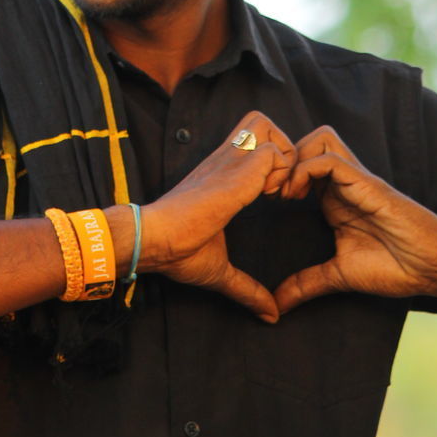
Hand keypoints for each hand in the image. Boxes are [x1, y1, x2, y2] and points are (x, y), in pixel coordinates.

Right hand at [141, 112, 295, 322]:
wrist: (154, 239)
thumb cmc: (178, 249)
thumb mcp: (219, 267)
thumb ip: (247, 288)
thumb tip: (269, 315)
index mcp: (222, 175)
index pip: (254, 140)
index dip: (274, 163)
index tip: (277, 197)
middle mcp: (225, 160)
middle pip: (262, 121)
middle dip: (282, 147)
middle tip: (281, 186)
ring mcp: (228, 163)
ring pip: (268, 129)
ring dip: (282, 157)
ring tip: (276, 191)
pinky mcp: (233, 174)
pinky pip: (270, 153)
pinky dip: (279, 172)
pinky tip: (269, 198)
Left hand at [274, 126, 436, 314]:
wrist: (433, 267)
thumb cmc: (394, 267)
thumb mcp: (338, 275)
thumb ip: (306, 284)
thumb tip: (277, 305)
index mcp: (333, 197)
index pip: (300, 164)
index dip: (276, 174)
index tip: (259, 199)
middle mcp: (342, 182)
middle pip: (307, 141)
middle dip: (283, 159)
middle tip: (267, 191)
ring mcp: (354, 179)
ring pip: (319, 139)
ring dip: (295, 158)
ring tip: (283, 191)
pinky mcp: (366, 182)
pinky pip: (330, 159)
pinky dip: (306, 170)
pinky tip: (297, 197)